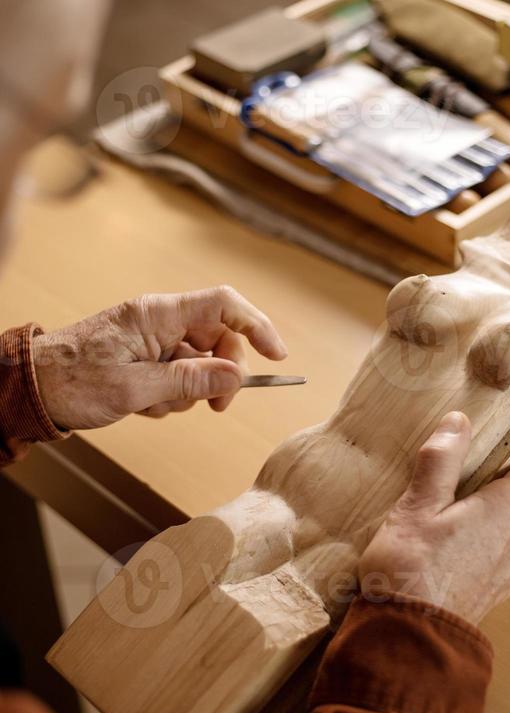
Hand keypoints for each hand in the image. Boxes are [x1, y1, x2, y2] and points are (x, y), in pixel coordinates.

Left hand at [33, 286, 287, 429]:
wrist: (31, 388)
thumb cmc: (73, 382)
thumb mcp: (135, 389)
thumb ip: (189, 382)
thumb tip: (236, 377)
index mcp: (157, 314)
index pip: (223, 305)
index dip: (256, 325)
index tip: (275, 356)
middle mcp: (158, 319)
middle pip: (217, 337)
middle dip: (222, 373)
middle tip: (217, 407)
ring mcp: (151, 337)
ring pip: (198, 360)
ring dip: (188, 390)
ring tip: (154, 404)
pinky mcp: (144, 355)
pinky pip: (177, 372)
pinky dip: (169, 394)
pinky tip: (142, 404)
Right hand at [358, 411, 509, 624]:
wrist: (407, 645)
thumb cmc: (410, 571)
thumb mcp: (416, 507)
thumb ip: (439, 462)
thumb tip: (459, 422)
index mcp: (503, 514)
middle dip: (487, 488)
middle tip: (449, 480)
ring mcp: (504, 575)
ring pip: (497, 535)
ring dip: (475, 524)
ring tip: (434, 523)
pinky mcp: (488, 598)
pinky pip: (486, 563)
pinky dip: (468, 553)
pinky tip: (434, 557)